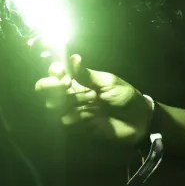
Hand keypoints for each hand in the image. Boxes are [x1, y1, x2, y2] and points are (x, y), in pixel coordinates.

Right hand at [34, 54, 152, 144]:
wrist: (139, 118)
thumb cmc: (125, 96)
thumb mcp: (108, 82)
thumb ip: (87, 74)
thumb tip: (72, 57)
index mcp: (79, 81)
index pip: (55, 74)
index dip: (53, 72)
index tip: (61, 71)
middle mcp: (72, 95)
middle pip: (45, 90)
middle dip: (52, 86)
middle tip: (67, 83)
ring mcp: (73, 111)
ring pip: (54, 105)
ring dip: (71, 100)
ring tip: (93, 98)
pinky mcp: (78, 127)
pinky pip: (66, 120)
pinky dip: (76, 115)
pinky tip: (92, 114)